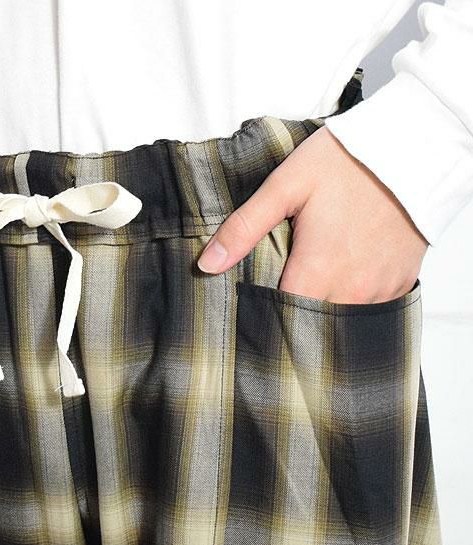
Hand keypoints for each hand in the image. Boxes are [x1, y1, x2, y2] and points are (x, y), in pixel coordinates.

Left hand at [197, 125, 428, 303]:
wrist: (412, 146)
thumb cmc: (346, 162)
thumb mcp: (285, 187)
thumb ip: (244, 228)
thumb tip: (207, 265)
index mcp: (318, 270)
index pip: (281, 316)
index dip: (263, 311)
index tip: (254, 302)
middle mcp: (352, 288)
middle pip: (311, 320)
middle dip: (292, 310)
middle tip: (282, 286)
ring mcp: (380, 288)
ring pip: (341, 317)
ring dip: (323, 304)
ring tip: (313, 278)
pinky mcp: (401, 281)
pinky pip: (371, 306)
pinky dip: (353, 296)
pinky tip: (344, 273)